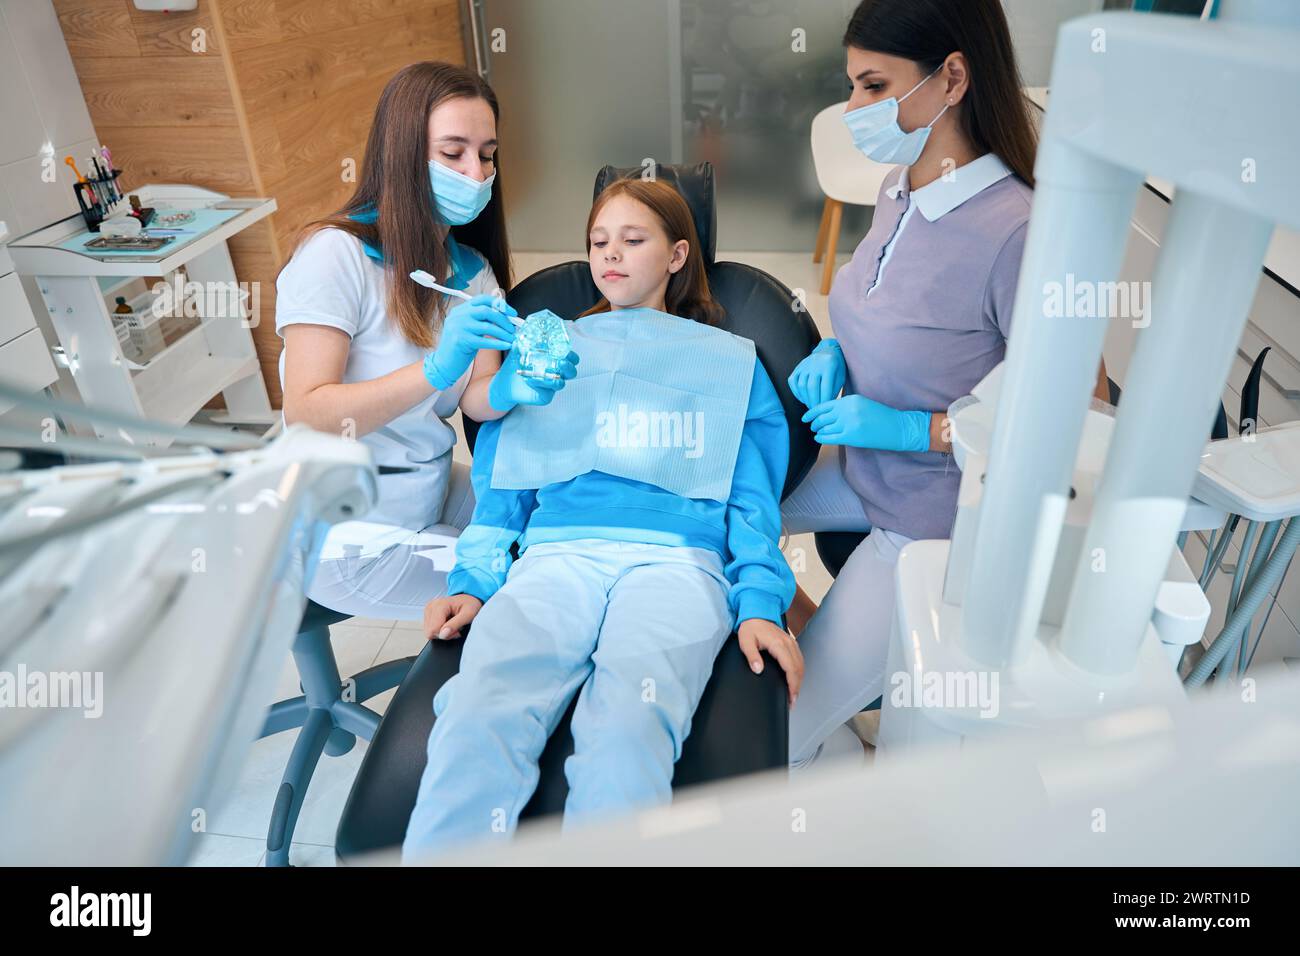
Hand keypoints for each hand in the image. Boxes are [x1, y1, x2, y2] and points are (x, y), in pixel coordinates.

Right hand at [423, 294, 518, 389]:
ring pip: (488, 326)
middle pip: (487, 311)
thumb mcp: (469, 329)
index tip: (512, 313)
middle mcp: (458, 316)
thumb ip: (481, 321)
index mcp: (460, 310)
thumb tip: (505, 319)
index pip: (482, 300)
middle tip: (513, 328)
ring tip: (511, 338)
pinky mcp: (461, 340)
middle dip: (504, 320)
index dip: (500, 305)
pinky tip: (506, 345)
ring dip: (503, 333)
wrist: (443, 364)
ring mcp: (458, 327)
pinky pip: (485, 340)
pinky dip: (498, 343)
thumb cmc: (459, 348)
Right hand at [423, 593, 482, 639]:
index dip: (446, 634)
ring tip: (452, 624)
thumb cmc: (470, 604)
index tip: (457, 629)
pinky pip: (431, 629)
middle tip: (456, 627)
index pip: (434, 630)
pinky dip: (440, 629)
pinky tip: (447, 623)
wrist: (468, 598)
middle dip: (444, 634)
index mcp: (439, 605)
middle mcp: (431, 606)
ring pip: (430, 632)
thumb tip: (442, 635)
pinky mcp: (428, 614)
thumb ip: (455, 624)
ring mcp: (428, 610)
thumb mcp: (468, 615)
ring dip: (442, 632)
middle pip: (430, 632)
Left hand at [488, 348, 579, 412]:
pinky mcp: (545, 395)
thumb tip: (523, 333)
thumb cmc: (515, 365)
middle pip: (571, 372)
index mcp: (555, 360)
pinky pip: (547, 391)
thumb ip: (523, 342)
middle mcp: (556, 373)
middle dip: (568, 367)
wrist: (504, 382)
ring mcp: (552, 385)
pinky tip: (529, 379)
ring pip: (560, 383)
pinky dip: (539, 384)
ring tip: (544, 372)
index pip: (571, 358)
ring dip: (552, 377)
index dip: (572, 355)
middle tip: (561, 362)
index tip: (566, 351)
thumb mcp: (518, 351)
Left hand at [737, 618, 803, 706]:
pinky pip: (799, 660)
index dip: (792, 685)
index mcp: (779, 644)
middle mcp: (788, 644)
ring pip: (801, 665)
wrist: (757, 613)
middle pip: (799, 669)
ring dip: (799, 680)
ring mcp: (792, 643)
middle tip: (792, 701)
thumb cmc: (750, 627)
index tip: (791, 697)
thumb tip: (758, 669)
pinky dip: (799, 672)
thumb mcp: (745, 641)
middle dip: (797, 687)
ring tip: (793, 694)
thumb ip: (751, 656)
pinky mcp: (791, 643)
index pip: (791, 668)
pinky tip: (794, 680)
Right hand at [788, 338, 845, 407]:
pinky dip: (797, 393)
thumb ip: (833, 391)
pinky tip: (804, 398)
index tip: (825, 409)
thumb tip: (824, 407)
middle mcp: (815, 363)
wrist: (827, 351)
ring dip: (806, 399)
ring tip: (811, 405)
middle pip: (812, 387)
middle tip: (816, 410)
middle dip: (814, 402)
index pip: (825, 387)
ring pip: (802, 386)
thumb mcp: (840, 378)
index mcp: (829, 365)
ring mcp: (804, 365)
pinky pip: (793, 382)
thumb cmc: (836, 368)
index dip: (824, 401)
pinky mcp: (797, 368)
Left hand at [802, 394, 930, 452]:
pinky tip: (819, 438)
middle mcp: (847, 410)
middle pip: (822, 416)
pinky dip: (822, 438)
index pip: (825, 404)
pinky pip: (830, 437)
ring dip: (818, 430)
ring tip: (816, 432)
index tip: (806, 416)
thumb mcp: (863, 405)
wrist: (898, 427)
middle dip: (814, 422)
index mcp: (850, 400)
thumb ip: (846, 407)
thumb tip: (827, 413)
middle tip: (812, 426)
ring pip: (824, 427)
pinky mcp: (851, 436)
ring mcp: (849, 423)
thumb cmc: (881, 417)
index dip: (812, 412)